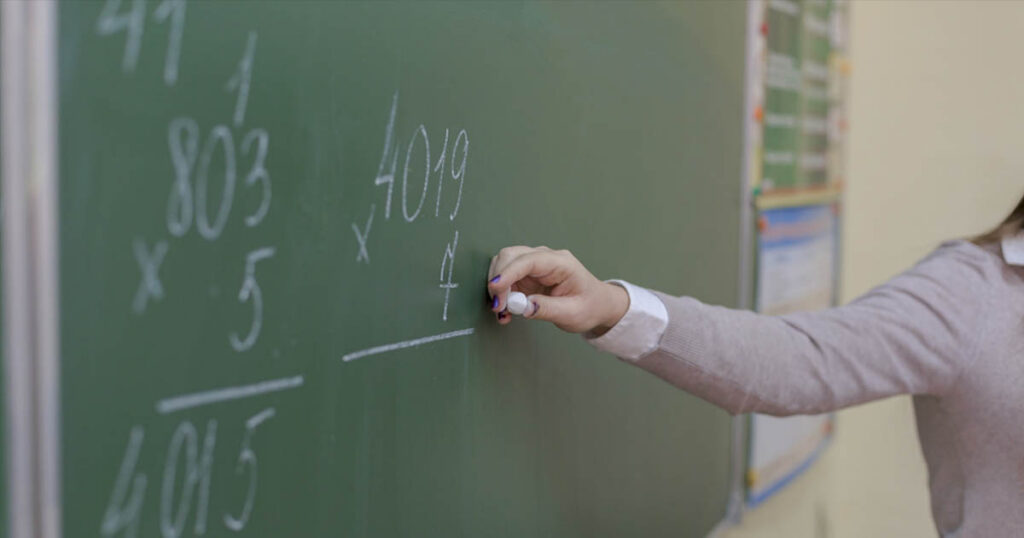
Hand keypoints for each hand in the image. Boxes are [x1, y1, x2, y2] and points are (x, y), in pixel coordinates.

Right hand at [486, 246, 628, 333]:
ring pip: (504, 264)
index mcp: (561, 263)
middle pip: (511, 256)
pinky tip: (505, 310)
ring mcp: (535, 265)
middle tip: (498, 306)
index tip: (495, 288)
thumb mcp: (572, 313)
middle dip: (498, 279)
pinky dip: (500, 293)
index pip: (529, 260)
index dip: (508, 272)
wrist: (597, 305)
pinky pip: (507, 278)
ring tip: (502, 311)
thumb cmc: (589, 306)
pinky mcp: (527, 276)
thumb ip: (547, 309)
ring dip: (497, 286)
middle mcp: (545, 259)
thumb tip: (523, 307)